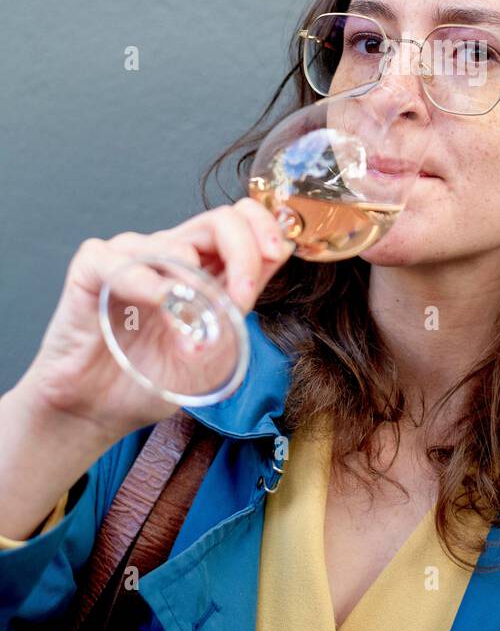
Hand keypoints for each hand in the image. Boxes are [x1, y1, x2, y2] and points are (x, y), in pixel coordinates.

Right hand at [16, 199, 295, 446]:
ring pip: (173, 241)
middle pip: (219, 219)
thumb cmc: (152, 378)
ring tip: (190, 325)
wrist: (99, 411)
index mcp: (203, 267)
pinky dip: (143, 278)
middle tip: (242, 295)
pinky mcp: (91, 269)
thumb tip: (278, 254)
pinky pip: (119, 258)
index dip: (263, 227)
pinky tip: (157, 302)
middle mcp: (169, 254)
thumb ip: (241, 302)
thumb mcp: (215, 347)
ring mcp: (130, 257)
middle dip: (242, 251)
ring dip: (193, 282)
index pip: (240, 220)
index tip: (275, 254)